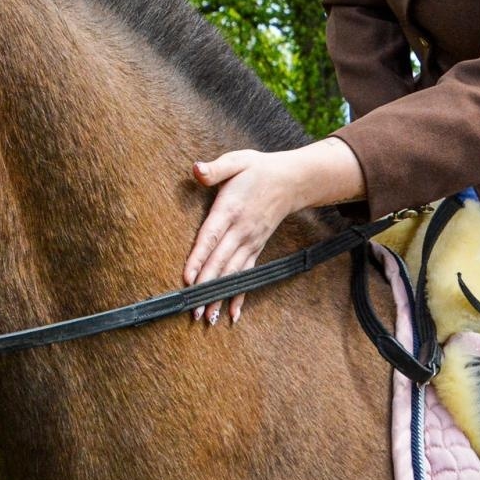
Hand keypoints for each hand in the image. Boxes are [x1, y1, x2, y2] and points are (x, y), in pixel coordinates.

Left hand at [182, 139, 365, 325]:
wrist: (291, 181)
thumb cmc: (257, 170)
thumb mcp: (237, 161)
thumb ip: (215, 168)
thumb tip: (196, 169)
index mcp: (230, 209)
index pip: (210, 236)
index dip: (199, 258)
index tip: (188, 278)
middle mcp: (241, 230)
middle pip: (220, 262)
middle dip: (206, 287)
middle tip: (193, 311)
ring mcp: (250, 242)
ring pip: (233, 273)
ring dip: (220, 296)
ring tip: (207, 318)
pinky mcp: (256, 248)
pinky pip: (246, 274)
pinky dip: (240, 295)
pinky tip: (233, 314)